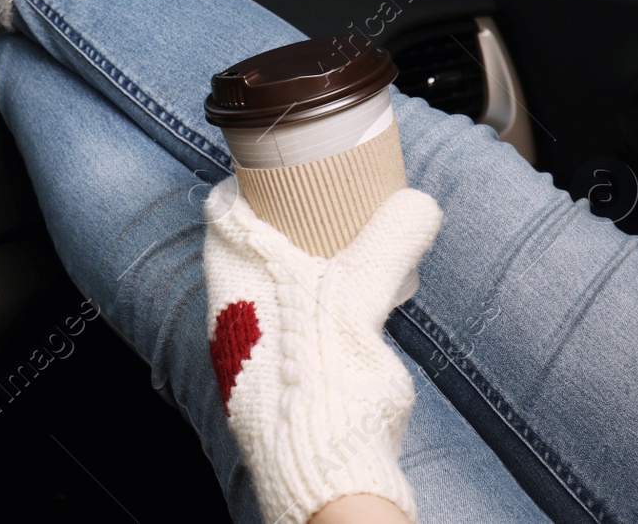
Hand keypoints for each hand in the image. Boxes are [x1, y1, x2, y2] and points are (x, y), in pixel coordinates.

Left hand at [203, 185, 441, 523]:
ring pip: (261, 291)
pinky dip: (304, 311)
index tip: (270, 168)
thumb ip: (388, 243)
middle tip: (315, 206)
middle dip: (274, 225)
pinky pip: (280, 329)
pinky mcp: (269, 385)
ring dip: (292, 271)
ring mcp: (245, 353)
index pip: (221, 214)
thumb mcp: (359, 296)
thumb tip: (416, 204)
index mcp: (233, 279)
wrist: (321, 470)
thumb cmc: (325, 381)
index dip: (243, 186)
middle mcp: (229, 314)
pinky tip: (339, 318)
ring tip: (336, 257)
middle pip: (240, 249)